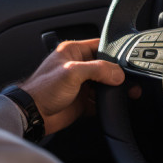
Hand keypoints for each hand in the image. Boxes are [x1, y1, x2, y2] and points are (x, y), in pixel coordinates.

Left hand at [18, 39, 134, 134]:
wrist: (32, 116)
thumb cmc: (41, 90)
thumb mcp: (71, 73)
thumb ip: (98, 69)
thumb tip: (118, 74)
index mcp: (73, 52)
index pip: (101, 46)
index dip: (116, 53)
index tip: (127, 63)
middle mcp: (78, 66)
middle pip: (107, 67)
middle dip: (119, 75)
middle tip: (130, 81)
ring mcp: (81, 84)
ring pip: (106, 84)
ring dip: (115, 90)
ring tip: (126, 93)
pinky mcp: (82, 100)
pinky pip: (101, 101)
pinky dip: (107, 104)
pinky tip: (111, 105)